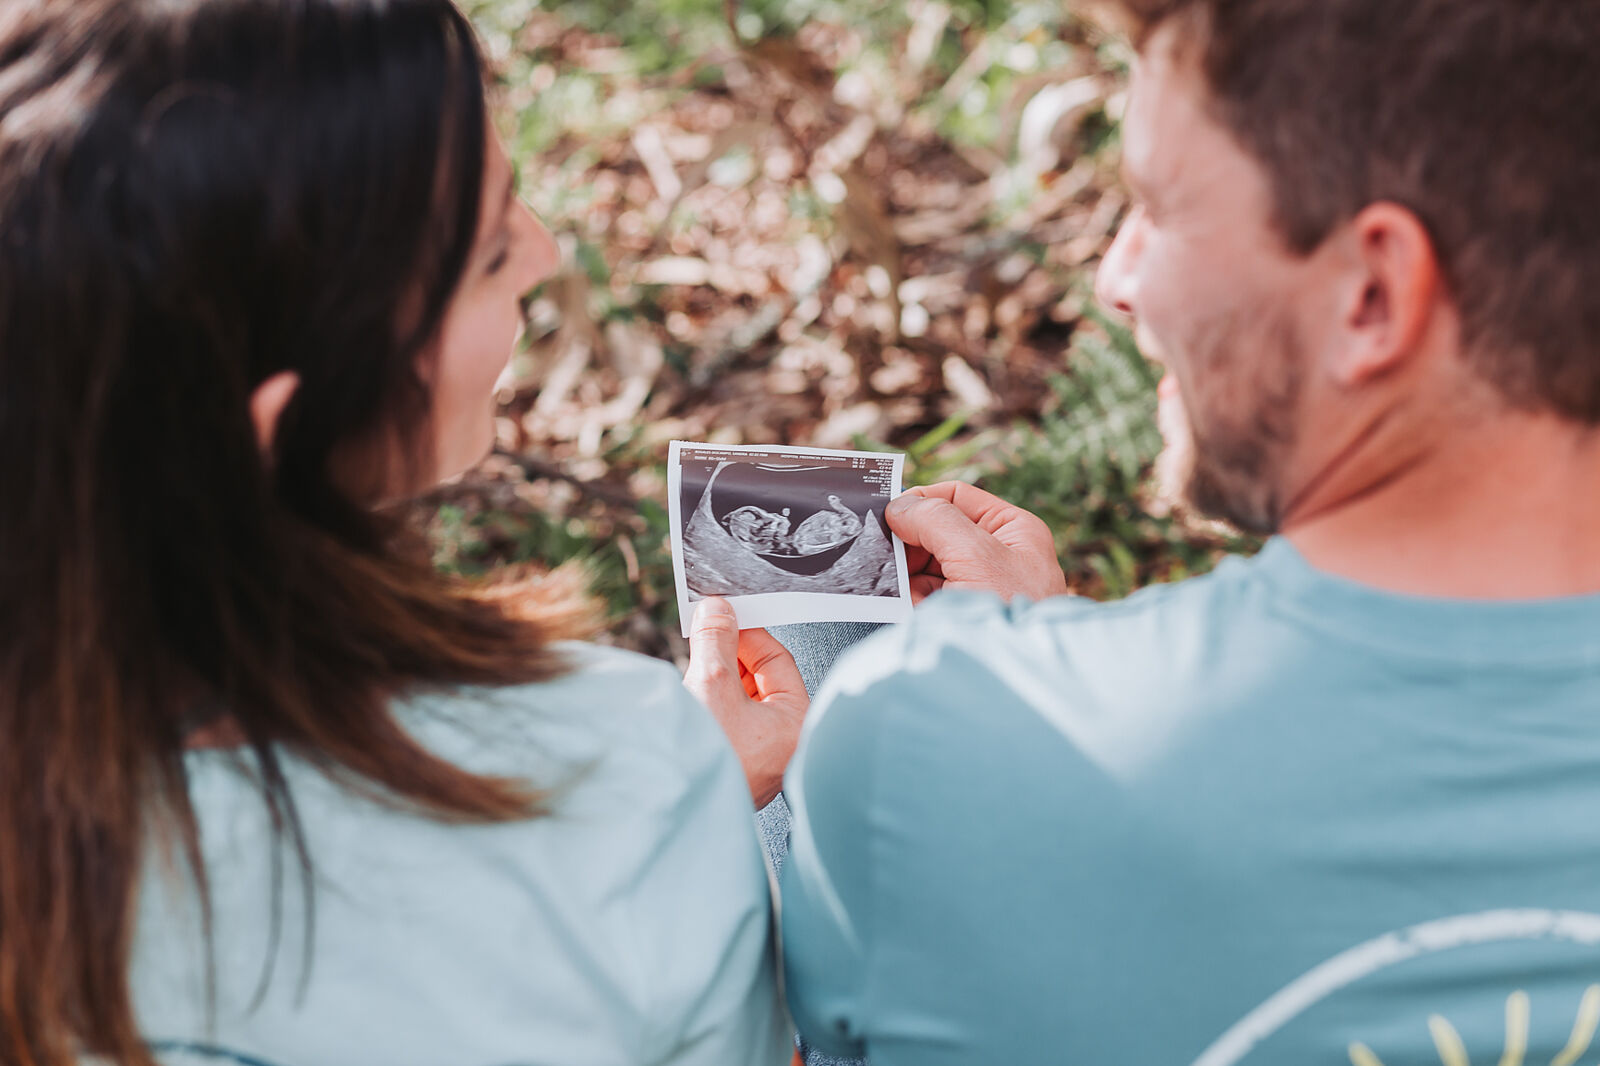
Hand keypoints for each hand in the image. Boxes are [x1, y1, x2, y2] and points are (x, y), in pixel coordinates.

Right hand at [683, 598, 808, 807]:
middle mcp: (783, 745)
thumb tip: (718, 611)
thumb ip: (717, 639)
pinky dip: (709, 707)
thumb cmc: (704, 757)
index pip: (777, 660)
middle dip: (729, 658)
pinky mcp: (733, 768)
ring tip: (692, 677)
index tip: (722, 618)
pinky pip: (726, 724)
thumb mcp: (711, 681)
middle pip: (760, 681)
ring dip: (716, 683)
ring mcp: (758, 760)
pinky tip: (689, 703)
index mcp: (796, 725)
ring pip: (741, 702)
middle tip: (704, 640)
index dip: (747, 634)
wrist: (665, 807)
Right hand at [885, 482, 1067, 602]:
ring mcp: (976, 587)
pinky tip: (903, 605)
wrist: (1017, 683)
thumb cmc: (1013, 613)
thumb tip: (899, 507)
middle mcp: (997, 554)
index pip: (957, 497)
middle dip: (909, 541)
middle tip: (880, 549)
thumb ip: (936, 520)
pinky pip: (924, 595)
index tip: (886, 511)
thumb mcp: (977, 554)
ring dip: (905, 572)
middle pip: (936, 530)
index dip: (921, 500)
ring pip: (926, 564)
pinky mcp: (960, 616)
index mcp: (1012, 529)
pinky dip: (908, 597)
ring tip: (891, 581)